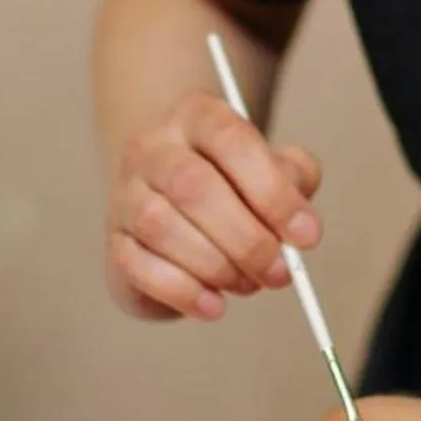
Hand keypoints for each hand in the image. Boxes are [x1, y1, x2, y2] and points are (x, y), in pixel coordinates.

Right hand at [107, 90, 321, 321]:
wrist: (174, 199)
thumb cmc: (235, 184)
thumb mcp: (274, 168)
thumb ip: (294, 180)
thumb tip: (299, 225)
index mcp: (196, 116)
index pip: (231, 140)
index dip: (273, 191)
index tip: (306, 236)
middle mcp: (152, 147)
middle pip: (192, 185)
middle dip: (246, 239)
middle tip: (279, 272)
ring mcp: (125, 193)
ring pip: (160, 226)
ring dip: (215, 266)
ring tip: (247, 283)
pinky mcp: (114, 241)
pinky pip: (137, 267)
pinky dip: (182, 292)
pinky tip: (214, 305)